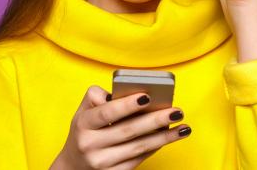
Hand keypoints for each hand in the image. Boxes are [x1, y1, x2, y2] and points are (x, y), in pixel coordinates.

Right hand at [50, 85, 190, 169]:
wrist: (73, 166)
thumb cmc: (84, 131)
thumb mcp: (83, 112)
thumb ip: (98, 97)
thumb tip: (125, 93)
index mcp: (83, 124)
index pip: (107, 113)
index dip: (127, 105)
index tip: (147, 96)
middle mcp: (90, 145)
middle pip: (128, 131)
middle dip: (155, 120)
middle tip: (176, 111)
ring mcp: (103, 163)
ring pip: (138, 147)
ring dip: (163, 137)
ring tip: (182, 127)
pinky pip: (139, 159)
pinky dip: (156, 147)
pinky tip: (168, 137)